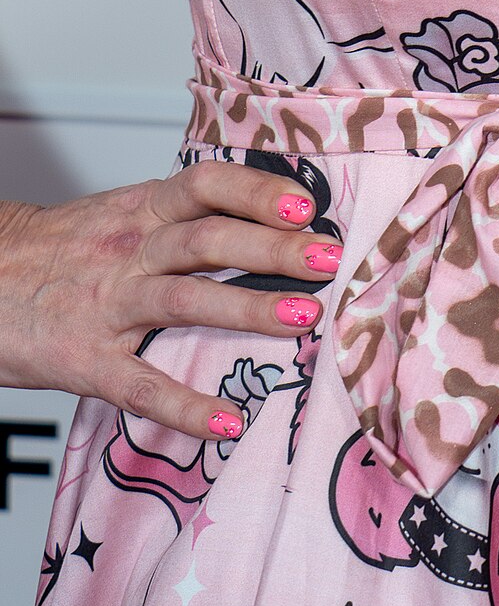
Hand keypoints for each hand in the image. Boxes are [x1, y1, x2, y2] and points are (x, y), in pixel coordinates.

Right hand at [0, 163, 342, 440]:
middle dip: (274, 250)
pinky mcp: (86, 361)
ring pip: (184, 301)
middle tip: (328, 261)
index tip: (306, 207)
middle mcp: (130, 251)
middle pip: (208, 240)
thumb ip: (185, 216)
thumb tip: (272, 217)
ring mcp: (108, 306)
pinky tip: (226, 420)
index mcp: (141, 210)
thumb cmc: (63, 251)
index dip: (257, 192)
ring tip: (303, 318)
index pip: (206, 185)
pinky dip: (185, 405)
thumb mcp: (122, 214)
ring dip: (247, 309)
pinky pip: (140, 385)